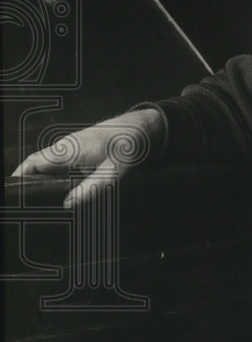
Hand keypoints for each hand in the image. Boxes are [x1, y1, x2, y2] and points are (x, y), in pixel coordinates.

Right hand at [12, 109, 164, 207]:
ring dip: (47, 188)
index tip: (15, 199)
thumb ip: (94, 187)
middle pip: (38, 170)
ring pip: (50, 171)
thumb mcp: (116, 168)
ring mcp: (73, 151)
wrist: (145, 127)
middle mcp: (66, 149)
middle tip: (31, 214)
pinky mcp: (81, 155)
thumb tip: (68, 204)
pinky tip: (67, 200)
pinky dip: (60, 183)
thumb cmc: (131, 143)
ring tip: (46, 212)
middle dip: (32, 189)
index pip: (32, 164)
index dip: (19, 180)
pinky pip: (63, 170)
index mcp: (69, 149)